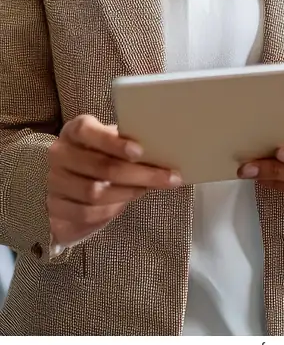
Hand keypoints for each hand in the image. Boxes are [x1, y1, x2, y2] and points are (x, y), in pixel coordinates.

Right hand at [47, 115, 181, 247]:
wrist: (66, 186)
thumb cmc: (96, 156)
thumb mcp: (107, 143)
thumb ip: (125, 143)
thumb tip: (160, 148)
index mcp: (74, 131)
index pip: (87, 131)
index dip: (113, 142)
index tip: (140, 151)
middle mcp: (60, 154)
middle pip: (101, 166)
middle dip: (138, 173)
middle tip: (167, 177)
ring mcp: (54, 182)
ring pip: (95, 192)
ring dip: (128, 192)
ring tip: (148, 188)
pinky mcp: (55, 208)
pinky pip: (87, 213)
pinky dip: (111, 209)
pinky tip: (125, 203)